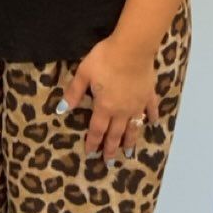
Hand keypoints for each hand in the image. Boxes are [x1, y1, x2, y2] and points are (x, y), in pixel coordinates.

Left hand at [59, 36, 159, 161]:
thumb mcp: (83, 74)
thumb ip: (73, 93)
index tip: (90, 154)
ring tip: (129, 153)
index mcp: (104, 107)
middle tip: (109, 163)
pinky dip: (151, 118)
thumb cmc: (104, 59)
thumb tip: (60, 110)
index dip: (92, 142)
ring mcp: (137, 104)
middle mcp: (121, 111)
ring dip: (130, 141)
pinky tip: (152, 123)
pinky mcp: (149, 95)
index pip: (97, 129)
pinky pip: (150, 110)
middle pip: (115, 134)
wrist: (132, 49)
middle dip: (110, 149)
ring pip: (133, 127)